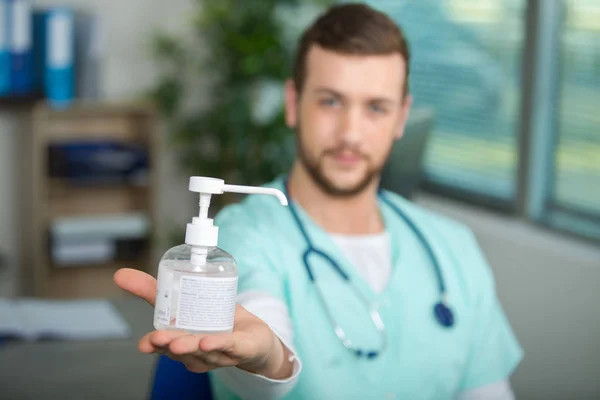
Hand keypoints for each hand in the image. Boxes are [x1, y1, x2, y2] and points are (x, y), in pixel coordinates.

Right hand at [113, 268, 292, 378]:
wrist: (256, 338)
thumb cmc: (217, 322)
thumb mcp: (187, 301)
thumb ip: (156, 290)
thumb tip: (120, 274)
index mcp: (184, 344)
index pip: (166, 347)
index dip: (154, 345)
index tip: (144, 344)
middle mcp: (198, 353)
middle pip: (182, 351)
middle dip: (168, 345)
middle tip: (158, 338)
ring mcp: (220, 354)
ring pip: (204, 350)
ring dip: (190, 345)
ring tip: (178, 340)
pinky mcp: (241, 348)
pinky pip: (230, 346)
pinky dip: (219, 344)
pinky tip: (208, 341)